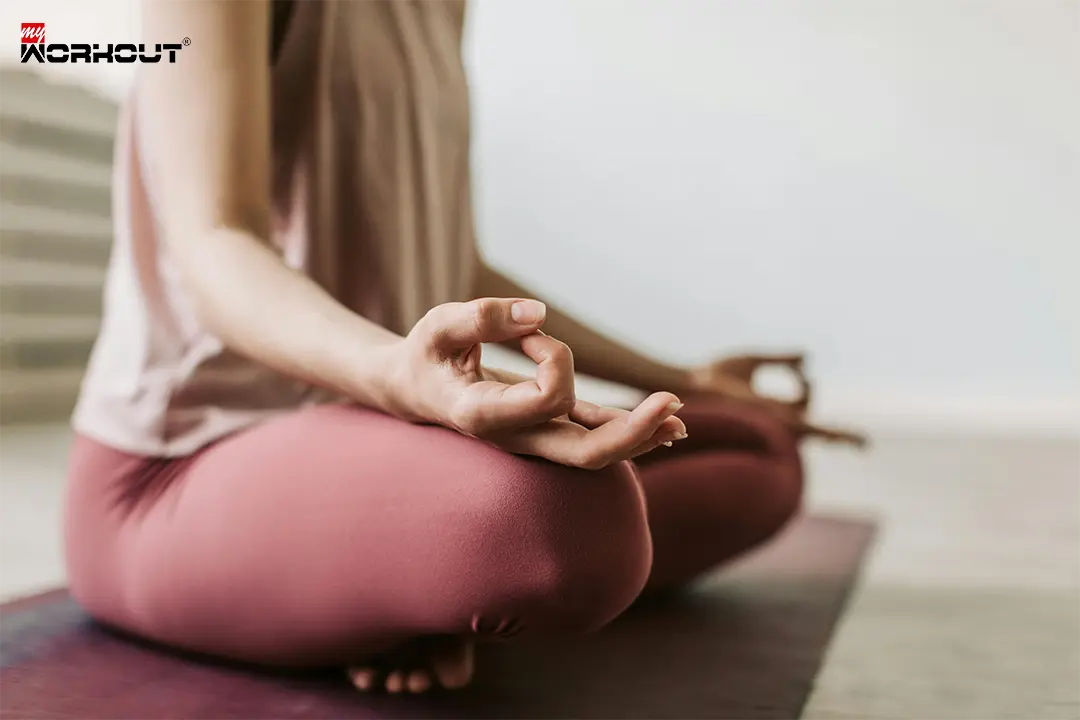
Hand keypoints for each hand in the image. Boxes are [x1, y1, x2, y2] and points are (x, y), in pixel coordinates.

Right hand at [384, 297, 687, 468]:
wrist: (414, 391)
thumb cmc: (425, 355)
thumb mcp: (438, 326)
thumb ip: (481, 317)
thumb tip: (536, 312)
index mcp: (484, 416)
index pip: (546, 398)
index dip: (553, 355)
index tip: (531, 329)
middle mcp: (515, 437)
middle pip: (583, 454)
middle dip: (631, 434)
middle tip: (672, 404)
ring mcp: (534, 439)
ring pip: (594, 453)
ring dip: (640, 437)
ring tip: (681, 423)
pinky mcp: (547, 428)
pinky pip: (593, 437)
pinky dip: (629, 431)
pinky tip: (668, 427)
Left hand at [689, 352, 868, 448]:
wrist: (694, 384)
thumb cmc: (714, 375)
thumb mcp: (754, 362)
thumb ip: (780, 359)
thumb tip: (807, 356)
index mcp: (768, 407)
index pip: (799, 404)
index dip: (807, 386)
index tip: (802, 370)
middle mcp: (774, 419)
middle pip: (810, 423)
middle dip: (827, 422)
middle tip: (837, 418)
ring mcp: (778, 423)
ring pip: (817, 434)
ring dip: (840, 437)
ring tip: (861, 444)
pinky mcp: (779, 422)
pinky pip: (812, 431)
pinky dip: (834, 435)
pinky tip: (854, 442)